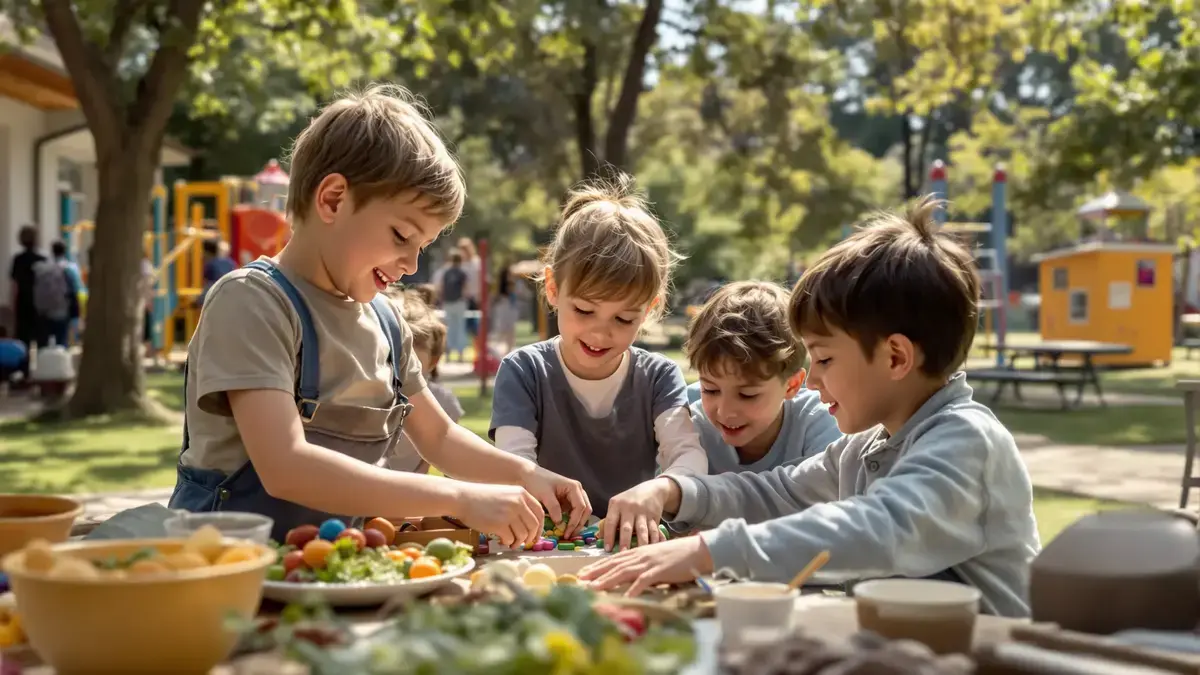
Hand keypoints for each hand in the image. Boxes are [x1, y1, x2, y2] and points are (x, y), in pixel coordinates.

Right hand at [453, 482, 541, 547]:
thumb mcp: (506, 495)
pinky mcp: (499, 525)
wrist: (463, 498)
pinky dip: (507, 542)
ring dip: (517, 542)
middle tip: (523, 543)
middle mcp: (518, 502)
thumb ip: (519, 506)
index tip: (536, 535)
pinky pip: (510, 539)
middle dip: (530, 537)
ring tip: (510, 543)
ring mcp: (509, 513)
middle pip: (533, 526)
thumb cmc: (482, 498)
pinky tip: (501, 540)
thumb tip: (530, 527)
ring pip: (523, 535)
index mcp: (522, 494)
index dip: (540, 527)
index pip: (540, 513)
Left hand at [519, 463, 591, 538]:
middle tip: (569, 536)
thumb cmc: (537, 482)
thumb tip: (559, 523)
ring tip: (568, 534)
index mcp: (574, 487)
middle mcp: (577, 491)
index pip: (580, 507)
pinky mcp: (569, 501)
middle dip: (579, 524)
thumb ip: (553, 507)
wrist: (529, 475)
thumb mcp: (544, 494)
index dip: (575, 521)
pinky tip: (565, 529)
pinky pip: (575, 513)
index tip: (567, 532)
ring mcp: (574, 496)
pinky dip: (572, 521)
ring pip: (582, 512)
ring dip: (577, 524)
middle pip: (586, 510)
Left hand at [579, 536, 713, 595]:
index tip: (583, 572)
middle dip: (595, 573)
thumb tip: (628, 574)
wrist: (696, 550)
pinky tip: (625, 596)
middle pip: (613, 565)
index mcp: (637, 552)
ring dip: (607, 580)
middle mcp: (639, 555)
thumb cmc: (676, 555)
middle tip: (580, 580)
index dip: (596, 566)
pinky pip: (644, 580)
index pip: (612, 559)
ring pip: (623, 571)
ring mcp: (648, 563)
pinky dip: (633, 588)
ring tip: (593, 588)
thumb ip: (641, 563)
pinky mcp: (659, 571)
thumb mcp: (654, 557)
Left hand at [603, 477, 673, 551]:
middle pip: (626, 527)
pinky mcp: (654, 516)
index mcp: (617, 505)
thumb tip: (600, 538)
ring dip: (640, 543)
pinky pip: (654, 530)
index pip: (611, 522)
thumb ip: (610, 519)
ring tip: (638, 554)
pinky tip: (652, 549)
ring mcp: (643, 512)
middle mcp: (629, 508)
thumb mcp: (616, 504)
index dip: (608, 536)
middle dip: (624, 541)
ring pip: (642, 530)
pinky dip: (654, 540)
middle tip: (623, 554)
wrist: (650, 490)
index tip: (608, 549)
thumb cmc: (628, 500)